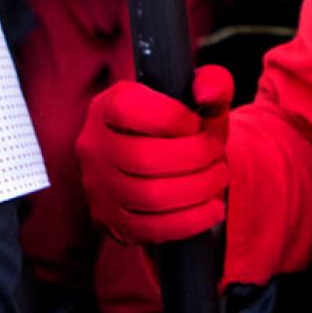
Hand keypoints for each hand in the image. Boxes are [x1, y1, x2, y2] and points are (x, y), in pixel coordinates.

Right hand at [77, 64, 234, 243]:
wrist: (165, 170)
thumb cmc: (182, 130)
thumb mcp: (199, 101)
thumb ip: (213, 83)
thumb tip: (207, 92)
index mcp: (107, 106)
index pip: (128, 108)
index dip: (173, 117)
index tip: (196, 124)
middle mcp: (93, 146)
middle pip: (144, 158)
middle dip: (196, 158)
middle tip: (218, 156)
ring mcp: (98, 188)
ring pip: (150, 197)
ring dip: (199, 189)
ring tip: (218, 179)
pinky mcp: (112, 222)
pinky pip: (152, 229)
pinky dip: (192, 220)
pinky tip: (212, 208)